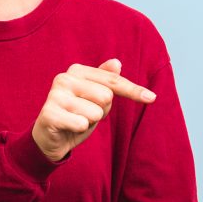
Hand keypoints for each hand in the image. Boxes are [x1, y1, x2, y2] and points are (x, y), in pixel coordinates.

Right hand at [32, 58, 156, 161]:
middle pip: (106, 96)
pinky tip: (68, 128)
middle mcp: (64, 78)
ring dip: (90, 121)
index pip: (113, 80)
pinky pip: (82, 124)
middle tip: (85, 114)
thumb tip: (117, 62)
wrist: (50, 138)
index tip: (153, 98)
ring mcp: (55, 95)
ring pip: (95, 112)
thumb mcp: (95, 98)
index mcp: (77, 70)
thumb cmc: (76, 115)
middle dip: (101, 111)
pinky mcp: (49, 113)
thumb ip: (106, 80)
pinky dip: (80, 130)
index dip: (133, 91)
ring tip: (76, 120)